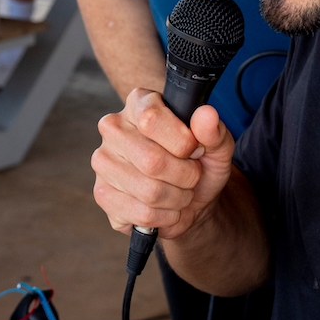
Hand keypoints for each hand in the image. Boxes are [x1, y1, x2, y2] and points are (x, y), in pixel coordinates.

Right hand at [91, 88, 236, 238]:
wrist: (191, 199)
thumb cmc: (199, 164)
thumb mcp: (217, 147)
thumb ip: (214, 131)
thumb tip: (206, 114)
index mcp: (139, 103)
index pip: (151, 119)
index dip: (182, 142)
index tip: (194, 150)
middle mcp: (113, 128)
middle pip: (151, 161)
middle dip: (185, 176)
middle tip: (192, 176)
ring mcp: (103, 162)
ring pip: (149, 191)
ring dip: (178, 198)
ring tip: (181, 192)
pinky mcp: (102, 194)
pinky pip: (142, 213)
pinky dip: (166, 216)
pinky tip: (166, 207)